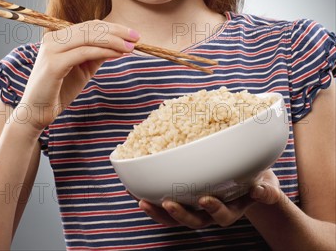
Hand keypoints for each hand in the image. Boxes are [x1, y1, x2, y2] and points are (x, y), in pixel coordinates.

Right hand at [18, 20, 139, 132]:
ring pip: (89, 37)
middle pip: (91, 28)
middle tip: (136, 37)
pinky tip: (117, 54)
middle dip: (117, 31)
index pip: (90, 25)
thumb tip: (120, 43)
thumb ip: (97, 54)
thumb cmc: (59, 91)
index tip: (132, 34)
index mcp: (59, 37)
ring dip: (113, 40)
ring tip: (130, 47)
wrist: (36, 113)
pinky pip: (84, 52)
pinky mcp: (53, 64)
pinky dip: (104, 51)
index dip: (113, 27)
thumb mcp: (83, 68)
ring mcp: (51, 49)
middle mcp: (53, 39)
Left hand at [139, 169, 281, 228]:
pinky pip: (166, 206)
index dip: (214, 209)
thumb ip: (266, 191)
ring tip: (143, 201)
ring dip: (159, 212)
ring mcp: (197, 208)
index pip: (223, 215)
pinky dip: (152, 199)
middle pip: (195, 221)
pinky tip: (135, 188)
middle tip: (169, 202)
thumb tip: (261, 190)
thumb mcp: (267, 184)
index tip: (205, 199)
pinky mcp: (185, 200)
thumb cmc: (257, 180)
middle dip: (181, 214)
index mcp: (232, 208)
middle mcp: (212, 212)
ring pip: (176, 218)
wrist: (249, 181)